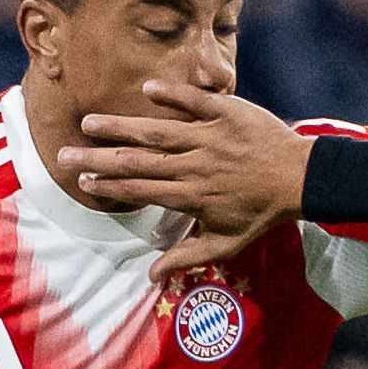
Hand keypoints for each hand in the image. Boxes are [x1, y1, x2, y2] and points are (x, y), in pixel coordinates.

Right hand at [57, 80, 311, 280]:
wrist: (302, 179)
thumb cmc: (261, 213)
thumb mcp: (227, 243)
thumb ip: (187, 256)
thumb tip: (150, 278)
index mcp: (191, 196)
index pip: (141, 190)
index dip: (110, 187)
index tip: (82, 182)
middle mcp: (195, 166)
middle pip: (139, 161)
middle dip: (99, 159)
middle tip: (65, 154)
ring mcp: (210, 137)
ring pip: (158, 131)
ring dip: (122, 126)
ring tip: (90, 122)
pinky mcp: (228, 113)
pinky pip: (196, 101)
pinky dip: (172, 95)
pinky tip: (146, 89)